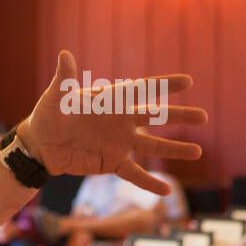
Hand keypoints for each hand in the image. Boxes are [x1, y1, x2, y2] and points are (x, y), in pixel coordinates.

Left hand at [18, 51, 207, 195]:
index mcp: (111, 100)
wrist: (41, 144)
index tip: (187, 82)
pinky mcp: (112, 162)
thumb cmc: (48, 114)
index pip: (142, 90)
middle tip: (203, 116)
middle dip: (179, 117)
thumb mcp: (56, 96)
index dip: (164, 86)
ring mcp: (120, 142)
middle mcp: (121, 120)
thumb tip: (64, 55)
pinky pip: (134, 173)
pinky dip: (149, 183)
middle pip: (156, 118)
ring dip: (174, 150)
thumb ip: (65, 79)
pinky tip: (166, 191)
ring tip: (197, 152)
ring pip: (152, 146)